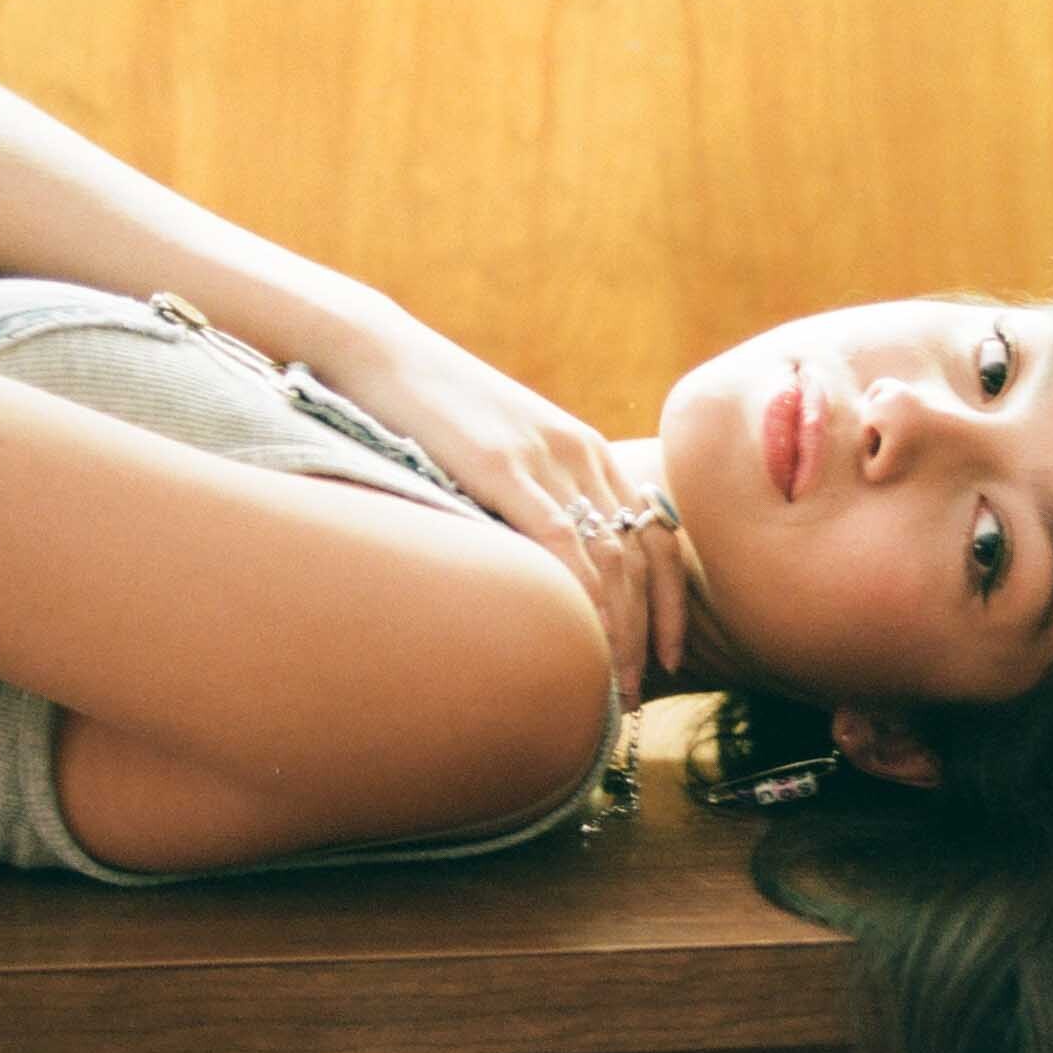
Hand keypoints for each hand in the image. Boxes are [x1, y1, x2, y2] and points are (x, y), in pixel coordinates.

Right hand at [330, 327, 683, 707]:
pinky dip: (578, 596)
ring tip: (607, 690)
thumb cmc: (432, 412)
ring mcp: (546, 458)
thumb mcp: (505, 455)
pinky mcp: (504, 464)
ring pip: (608, 559)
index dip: (669, 605)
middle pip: (640, 560)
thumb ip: (535, 501)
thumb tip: (549, 573)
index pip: (659, 538)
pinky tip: (577, 641)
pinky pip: (559, 540)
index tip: (671, 659)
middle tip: (632, 698)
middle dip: (644, 636)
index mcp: (589, 452)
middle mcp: (582, 454)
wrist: (382, 353)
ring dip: (615, 633)